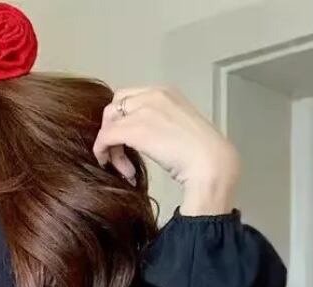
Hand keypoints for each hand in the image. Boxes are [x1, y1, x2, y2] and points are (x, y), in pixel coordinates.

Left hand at [93, 85, 241, 215]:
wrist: (209, 163)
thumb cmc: (200, 153)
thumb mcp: (178, 127)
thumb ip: (159, 123)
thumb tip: (143, 136)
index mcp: (166, 92)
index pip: (129, 98)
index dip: (121, 121)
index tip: (126, 144)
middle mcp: (153, 94)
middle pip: (114, 107)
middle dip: (112, 131)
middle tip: (119, 155)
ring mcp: (144, 110)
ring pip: (108, 123)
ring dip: (110, 147)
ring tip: (125, 168)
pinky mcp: (135, 129)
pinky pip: (105, 137)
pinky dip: (102, 152)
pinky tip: (116, 167)